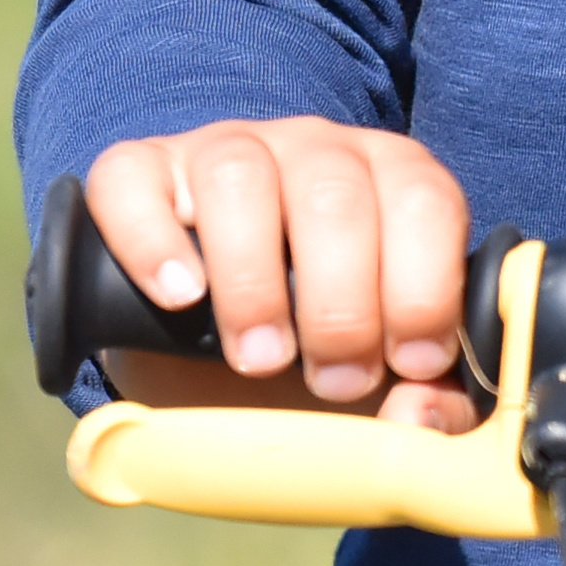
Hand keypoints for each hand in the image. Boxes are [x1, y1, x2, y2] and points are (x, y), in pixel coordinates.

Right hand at [84, 117, 480, 431]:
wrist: (210, 338)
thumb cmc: (316, 345)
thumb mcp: (383, 370)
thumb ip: (431, 400)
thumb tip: (419, 416)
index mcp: (391, 178)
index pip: (424, 201)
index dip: (424, 286)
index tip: (410, 365)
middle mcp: (314, 149)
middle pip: (334, 195)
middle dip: (341, 303)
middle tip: (331, 380)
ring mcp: (225, 150)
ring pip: (238, 178)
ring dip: (252, 281)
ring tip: (260, 357)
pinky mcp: (141, 171)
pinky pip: (134, 181)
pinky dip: (152, 241)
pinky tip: (178, 299)